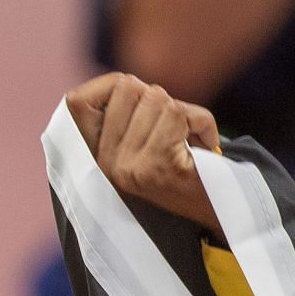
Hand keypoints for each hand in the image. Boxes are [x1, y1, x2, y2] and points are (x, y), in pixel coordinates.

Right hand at [65, 71, 221, 232]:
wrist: (217, 213)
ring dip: (184, 113)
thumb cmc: (184, 170)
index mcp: (92, 156)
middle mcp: (103, 162)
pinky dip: (202, 123)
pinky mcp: (156, 165)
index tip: (139, 100)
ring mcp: (128, 166)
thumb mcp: (141, 142)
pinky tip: (203, 146)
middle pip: (127, 88)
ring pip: (157, 99)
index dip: (113, 87)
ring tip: (187, 140)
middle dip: (159, 99)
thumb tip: (125, 82)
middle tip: (172, 128)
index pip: (77, 100)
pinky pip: (178, 115)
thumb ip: (126, 113)